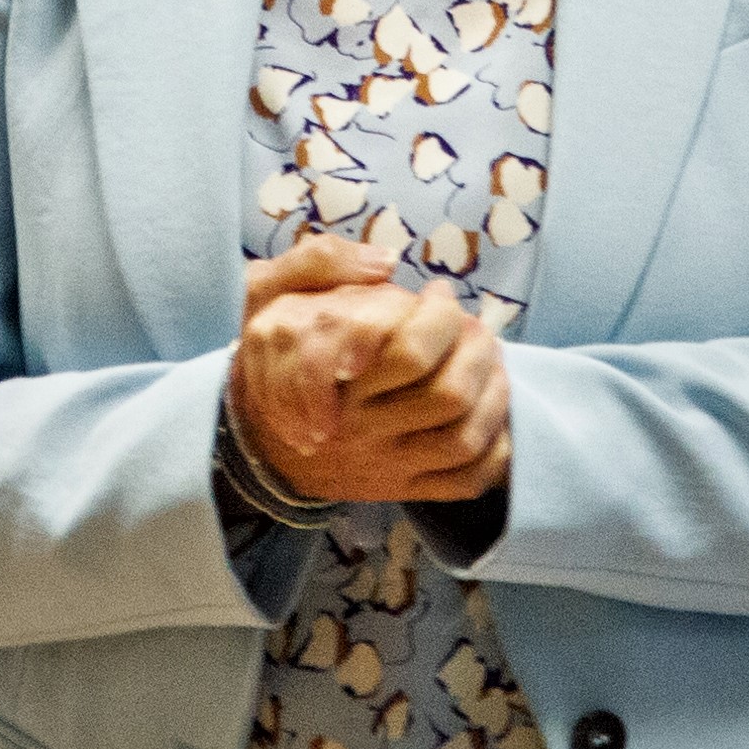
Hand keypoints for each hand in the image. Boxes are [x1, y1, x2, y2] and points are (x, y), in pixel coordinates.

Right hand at [229, 232, 511, 506]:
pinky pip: (464, 480)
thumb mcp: (268, 289)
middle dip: (476, 350)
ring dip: (493, 393)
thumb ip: (320, 259)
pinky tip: (491, 408)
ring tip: (490, 359)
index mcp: (334, 375)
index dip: (440, 316)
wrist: (253, 436)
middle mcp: (359, 425)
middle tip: (473, 325)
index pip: (410, 352)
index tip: (438, 293)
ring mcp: (382, 463)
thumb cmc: (274, 351)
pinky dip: (494, 446)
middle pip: (446, 396)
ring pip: (462, 438)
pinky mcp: (400, 488)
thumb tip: (385, 262)